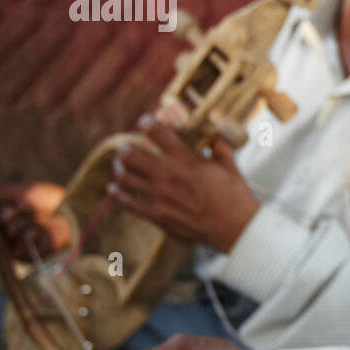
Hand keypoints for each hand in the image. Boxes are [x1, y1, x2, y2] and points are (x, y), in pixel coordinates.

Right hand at [0, 181, 70, 260]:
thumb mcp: (19, 192)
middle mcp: (1, 234)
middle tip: (2, 217)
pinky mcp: (27, 256)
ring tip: (25, 219)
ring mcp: (13, 246)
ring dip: (10, 228)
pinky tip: (35, 229)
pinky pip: (19, 250)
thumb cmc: (46, 199)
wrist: (73, 210)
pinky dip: (27, 236)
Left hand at [109, 115, 258, 251]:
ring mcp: (158, 196)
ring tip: (121, 165)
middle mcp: (167, 175)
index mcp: (185, 160)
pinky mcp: (155, 214)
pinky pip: (126, 201)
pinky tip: (115, 188)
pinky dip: (117, 193)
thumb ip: (217, 148)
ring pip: (124, 176)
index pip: (156, 132)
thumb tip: (212, 137)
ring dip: (120, 168)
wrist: (234, 228)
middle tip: (127, 146)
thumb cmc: (234, 196)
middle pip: (130, 154)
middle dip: (125, 147)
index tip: (145, 122)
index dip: (147, 123)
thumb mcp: (229, 166)